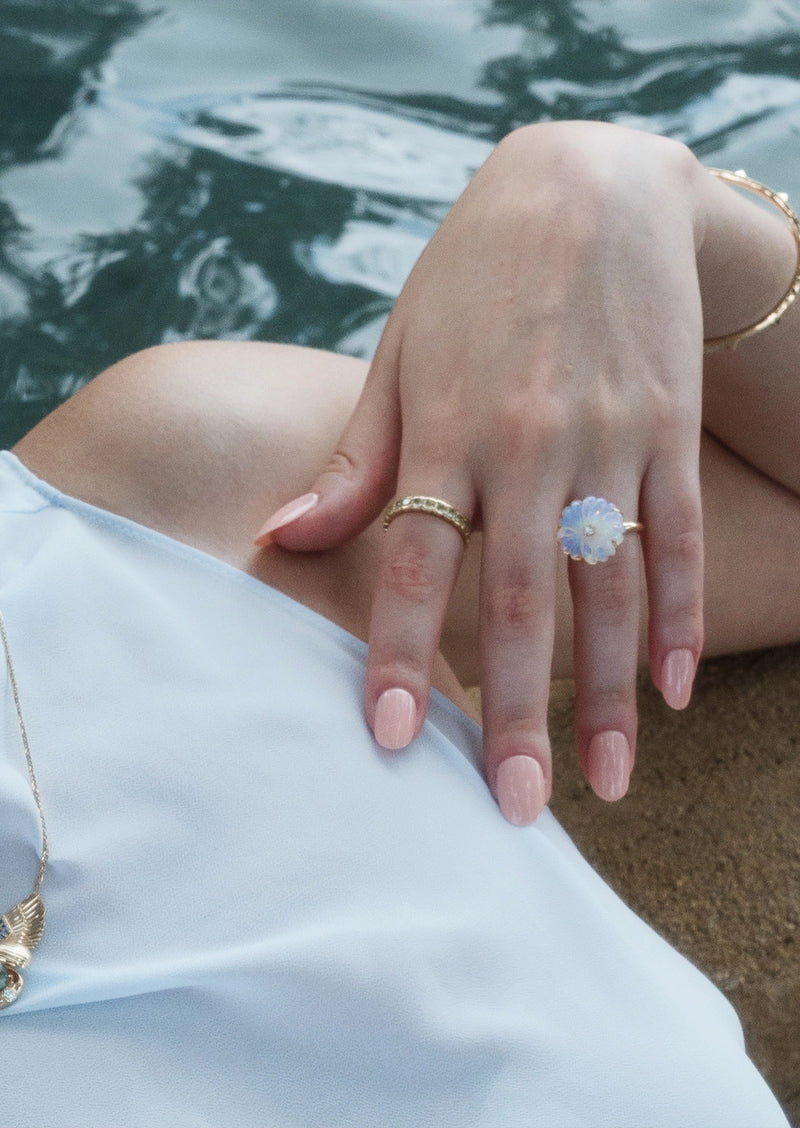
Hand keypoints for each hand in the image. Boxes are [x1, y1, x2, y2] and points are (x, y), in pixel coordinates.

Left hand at [258, 121, 706, 823]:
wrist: (589, 186)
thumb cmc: (472, 278)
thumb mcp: (400, 352)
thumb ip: (355, 458)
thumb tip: (281, 541)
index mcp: (447, 426)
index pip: (415, 559)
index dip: (402, 651)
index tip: (390, 738)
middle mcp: (529, 443)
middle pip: (520, 598)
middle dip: (516, 711)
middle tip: (513, 809)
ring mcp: (608, 439)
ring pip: (610, 587)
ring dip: (610, 693)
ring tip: (605, 783)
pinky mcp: (666, 433)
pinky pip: (678, 537)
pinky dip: (679, 616)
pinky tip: (673, 689)